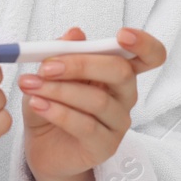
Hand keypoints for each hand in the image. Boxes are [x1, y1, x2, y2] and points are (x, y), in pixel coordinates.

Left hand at [18, 26, 166, 180]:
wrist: (41, 146)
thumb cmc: (52, 104)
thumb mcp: (50, 73)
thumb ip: (63, 52)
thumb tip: (75, 34)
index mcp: (118, 71)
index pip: (149, 56)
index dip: (143, 43)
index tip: (122, 35)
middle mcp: (125, 95)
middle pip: (121, 72)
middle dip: (81, 64)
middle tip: (47, 66)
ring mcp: (118, 123)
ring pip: (98, 100)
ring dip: (59, 90)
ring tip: (31, 86)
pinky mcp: (105, 146)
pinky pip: (85, 126)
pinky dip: (57, 112)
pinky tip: (37, 105)